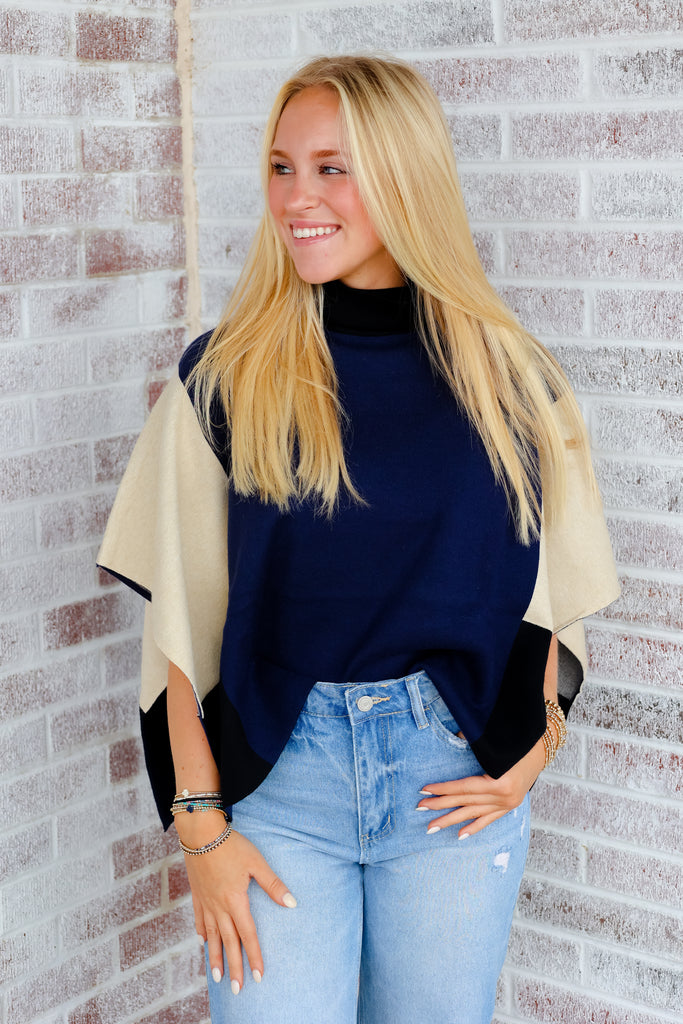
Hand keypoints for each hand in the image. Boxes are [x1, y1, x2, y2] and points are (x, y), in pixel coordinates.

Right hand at [177, 812, 295, 993]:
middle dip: (233, 967)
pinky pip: (198, 919)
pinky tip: (202, 942)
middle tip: (236, 989)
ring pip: (211, 936)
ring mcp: (206, 902)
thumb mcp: (256, 862)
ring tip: (217, 977)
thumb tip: (292, 903)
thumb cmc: (231, 845)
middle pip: (228, 942)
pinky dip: (201, 933)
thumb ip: (273, 885)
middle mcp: (219, 906)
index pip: (247, 935)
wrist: (200, 833)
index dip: (254, 956)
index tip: (258, 976)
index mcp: (235, 901)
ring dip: (215, 957)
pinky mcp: (197, 894)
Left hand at [417, 736, 545, 838]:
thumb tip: (453, 737)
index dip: (443, 788)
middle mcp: (504, 796)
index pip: (464, 787)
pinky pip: (489, 819)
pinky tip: (460, 835)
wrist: (544, 746)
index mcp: (500, 781)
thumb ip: (474, 741)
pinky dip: (474, 826)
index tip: (424, 790)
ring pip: (474, 813)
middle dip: (441, 805)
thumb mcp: (495, 740)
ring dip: (452, 820)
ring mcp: (508, 803)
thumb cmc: (517, 739)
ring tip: (432, 826)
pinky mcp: (510, 806)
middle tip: (420, 809)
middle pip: (466, 802)